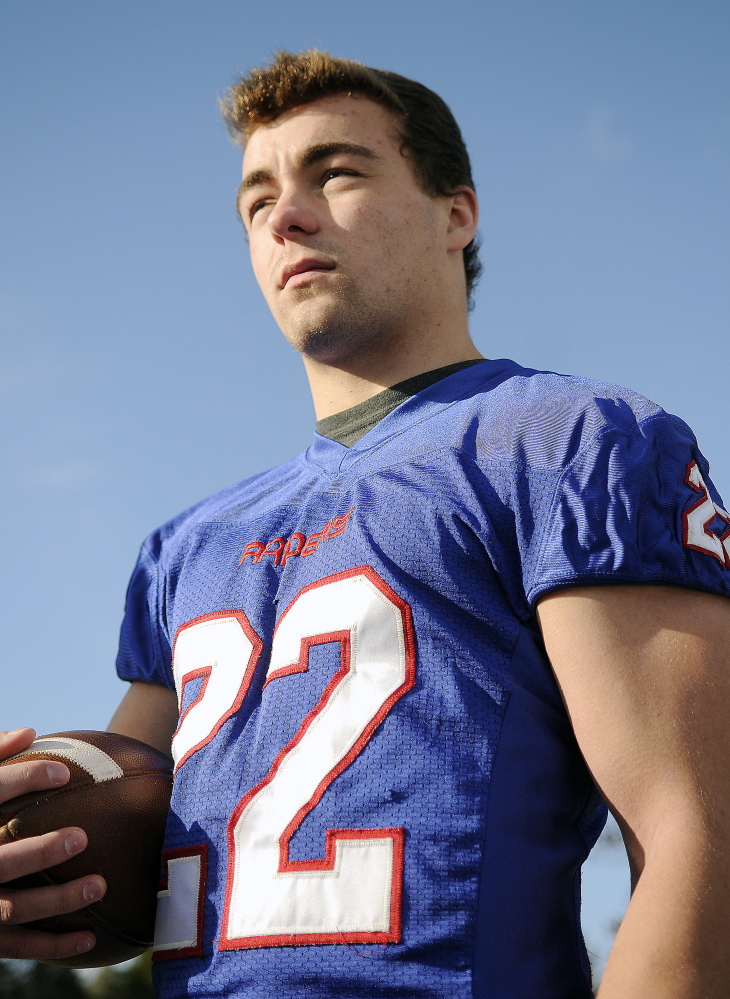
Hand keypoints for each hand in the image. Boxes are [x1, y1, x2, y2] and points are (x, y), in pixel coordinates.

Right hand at [0, 727, 106, 960]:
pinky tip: (91, 939)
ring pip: (11, 908)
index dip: (21, 780)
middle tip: (82, 836)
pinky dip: (54, 945)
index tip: (62, 771)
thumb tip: (29, 732)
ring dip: (57, 900)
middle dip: (39, 852)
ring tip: (100, 885)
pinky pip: (18, 945)